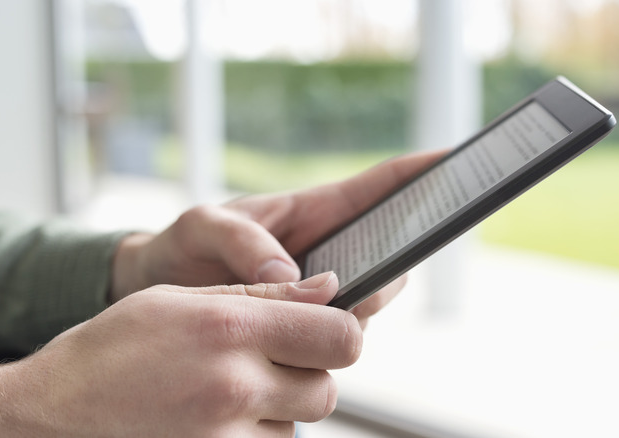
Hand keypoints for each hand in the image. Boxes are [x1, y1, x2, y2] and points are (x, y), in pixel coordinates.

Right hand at [0, 272, 358, 436]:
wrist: (59, 406)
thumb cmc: (117, 344)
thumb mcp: (182, 298)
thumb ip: (263, 295)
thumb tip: (327, 288)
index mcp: (229, 329)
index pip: (341, 336)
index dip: (340, 328)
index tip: (322, 325)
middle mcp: (235, 386)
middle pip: (328, 387)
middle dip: (311, 371)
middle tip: (270, 357)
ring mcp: (226, 437)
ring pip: (300, 423)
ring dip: (281, 405)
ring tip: (229, 387)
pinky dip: (258, 432)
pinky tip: (217, 414)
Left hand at [111, 151, 443, 323]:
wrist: (156, 291)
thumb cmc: (182, 246)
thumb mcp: (203, 226)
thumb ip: (245, 242)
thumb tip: (296, 279)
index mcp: (312, 211)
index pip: (379, 187)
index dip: (423, 172)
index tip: (461, 160)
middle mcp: (327, 252)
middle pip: (390, 251)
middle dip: (397, 258)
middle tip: (369, 276)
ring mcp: (319, 291)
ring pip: (368, 299)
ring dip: (361, 306)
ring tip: (323, 309)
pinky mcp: (304, 325)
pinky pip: (335, 331)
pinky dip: (332, 337)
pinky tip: (307, 341)